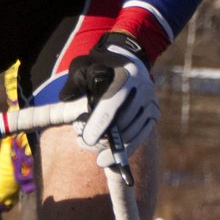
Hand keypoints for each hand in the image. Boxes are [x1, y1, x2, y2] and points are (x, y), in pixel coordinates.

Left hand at [61, 32, 159, 166]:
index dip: (100, 123)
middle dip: (103, 137)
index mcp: (126, 74)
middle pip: (123, 122)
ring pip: (132, 132)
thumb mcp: (83, 66)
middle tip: (81, 143)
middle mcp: (143, 88)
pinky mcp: (153, 113)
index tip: (87, 139)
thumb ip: (73, 81)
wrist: (125, 61)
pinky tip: (108, 159)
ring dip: (112, 146)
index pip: (113, 102)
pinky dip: (125, 150)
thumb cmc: (98, 65)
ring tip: (89, 147)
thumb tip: (65, 97)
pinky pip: (140, 136)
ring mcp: (151, 102)